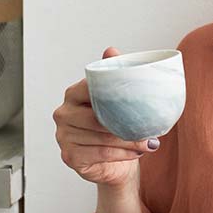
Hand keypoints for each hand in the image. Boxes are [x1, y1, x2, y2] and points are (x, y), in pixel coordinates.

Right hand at [52, 46, 161, 187]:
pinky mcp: (69, 156)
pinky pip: (100, 154)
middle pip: (96, 118)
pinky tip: (137, 152)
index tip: (136, 101)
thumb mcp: (116, 99)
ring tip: (148, 142)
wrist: (113, 163)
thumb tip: (111, 50)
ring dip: (129, 141)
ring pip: (101, 138)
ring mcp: (63, 136)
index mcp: (72, 94)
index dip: (113, 95)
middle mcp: (63, 113)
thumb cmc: (113, 127)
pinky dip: (122, 154)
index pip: (90, 89)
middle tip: (149, 128)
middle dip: (126, 124)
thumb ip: (114, 74)